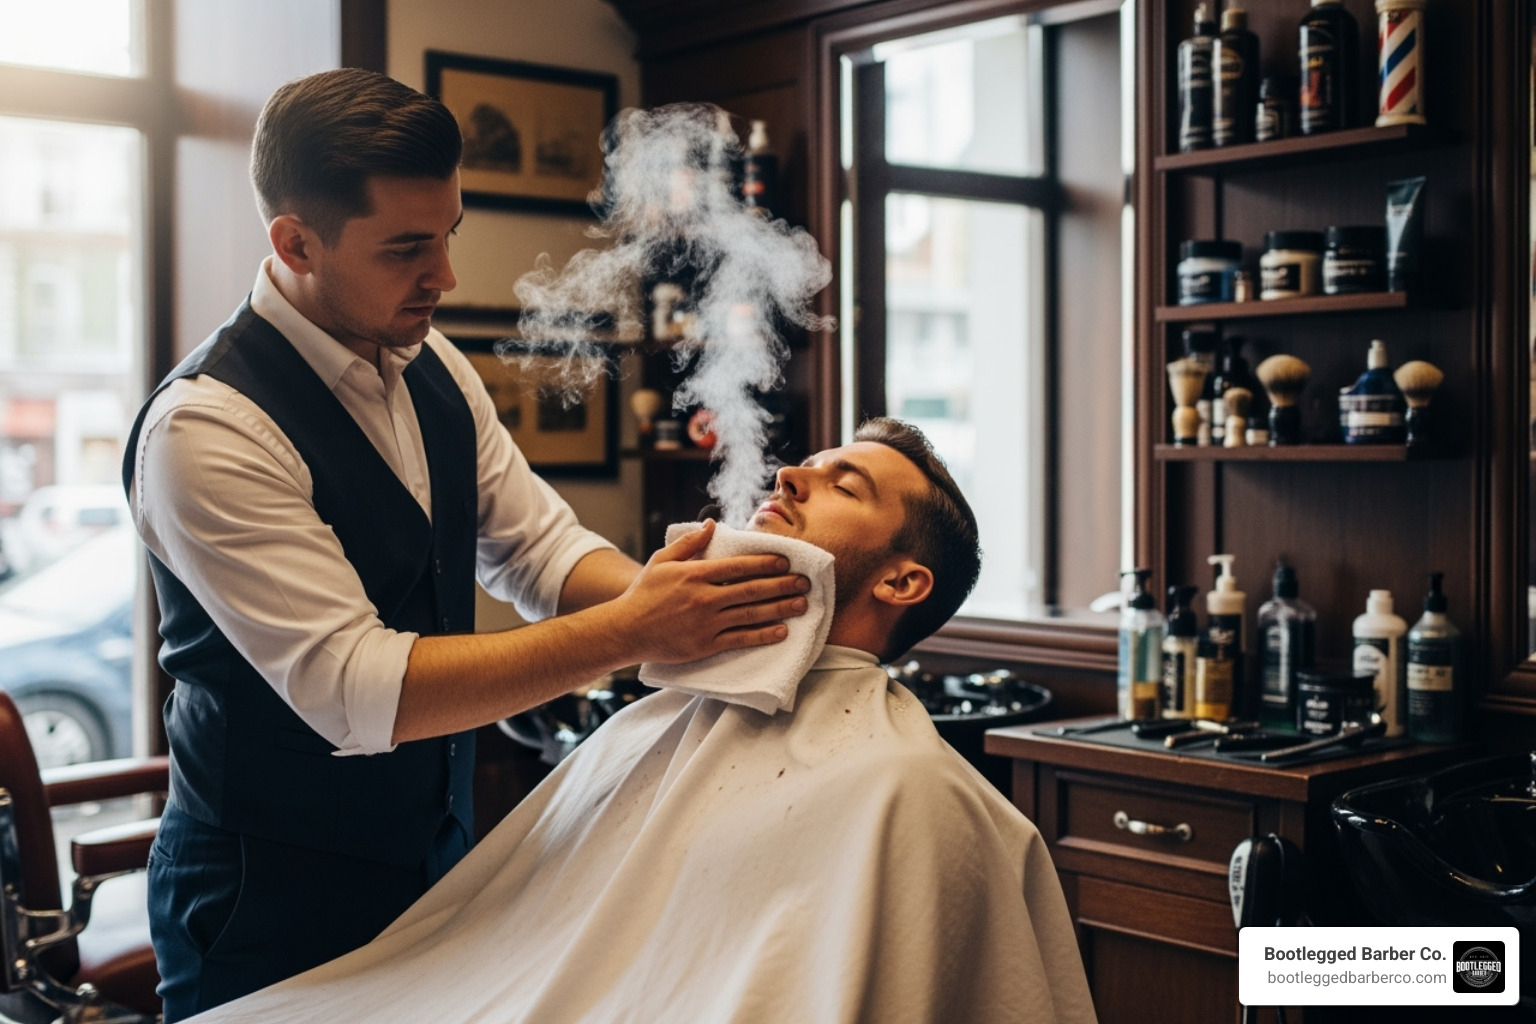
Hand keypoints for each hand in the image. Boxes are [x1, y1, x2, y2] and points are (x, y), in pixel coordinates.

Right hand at [609, 520, 809, 662]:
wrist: (626, 630)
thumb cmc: (644, 593)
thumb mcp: (662, 561)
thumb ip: (690, 543)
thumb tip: (712, 525)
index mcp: (695, 574)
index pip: (739, 566)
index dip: (765, 563)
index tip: (786, 561)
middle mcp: (704, 597)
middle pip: (752, 589)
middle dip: (782, 584)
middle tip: (804, 582)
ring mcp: (706, 623)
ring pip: (751, 614)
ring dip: (780, 608)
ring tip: (801, 604)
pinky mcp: (705, 644)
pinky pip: (740, 639)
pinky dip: (763, 635)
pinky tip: (781, 631)